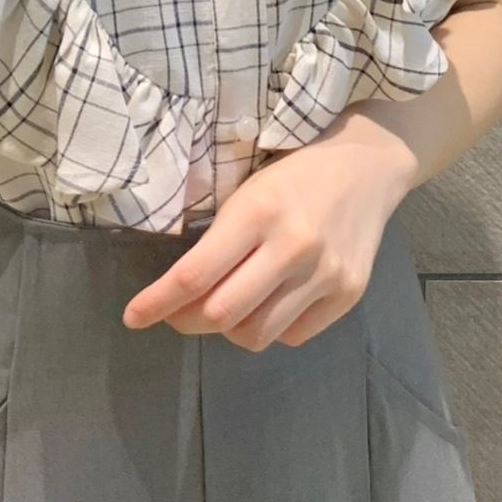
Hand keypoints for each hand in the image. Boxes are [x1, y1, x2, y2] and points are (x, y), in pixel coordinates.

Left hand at [121, 113, 417, 352]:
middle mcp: (292, 246)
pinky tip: (267, 302)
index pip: (195, 274)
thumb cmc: (294, 172)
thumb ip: (219, 241)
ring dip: (228, 329)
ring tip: (225, 306)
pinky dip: (268, 328)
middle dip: (186, 320)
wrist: (368, 166)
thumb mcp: (248, 191)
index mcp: (258, 211)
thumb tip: (181, 293)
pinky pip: (292, 335)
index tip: (133, 316)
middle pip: (221, 313)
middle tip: (176, 313)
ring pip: (256, 333)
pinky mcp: (348, 294)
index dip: (157, 302)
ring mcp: (325, 274)